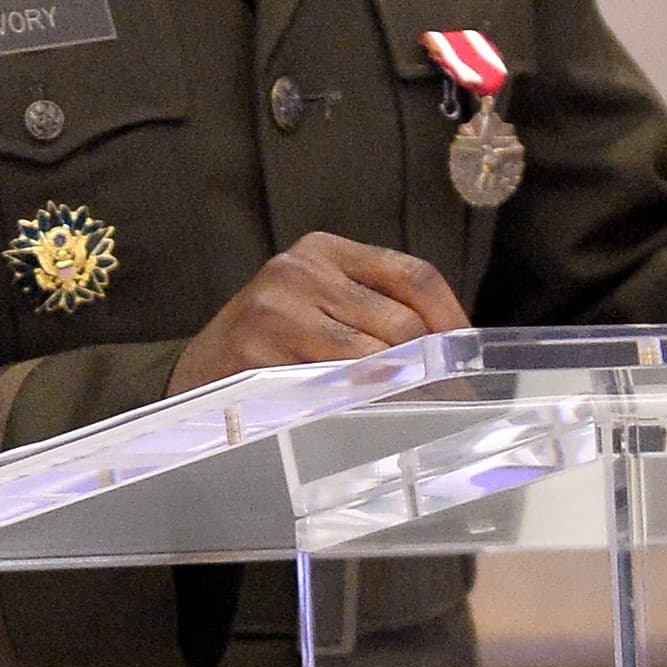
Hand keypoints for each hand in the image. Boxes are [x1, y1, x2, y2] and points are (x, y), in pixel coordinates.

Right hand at [173, 230, 468, 391]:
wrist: (198, 372)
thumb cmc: (273, 342)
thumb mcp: (318, 304)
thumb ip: (374, 310)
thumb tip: (450, 349)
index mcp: (324, 250)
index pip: (413, 274)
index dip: (451, 318)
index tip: (468, 356)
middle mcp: (300, 270)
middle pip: (400, 322)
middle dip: (431, 368)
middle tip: (448, 400)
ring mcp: (276, 311)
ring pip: (374, 359)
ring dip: (401, 392)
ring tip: (411, 411)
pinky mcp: (259, 354)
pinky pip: (334, 388)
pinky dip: (359, 406)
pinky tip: (360, 415)